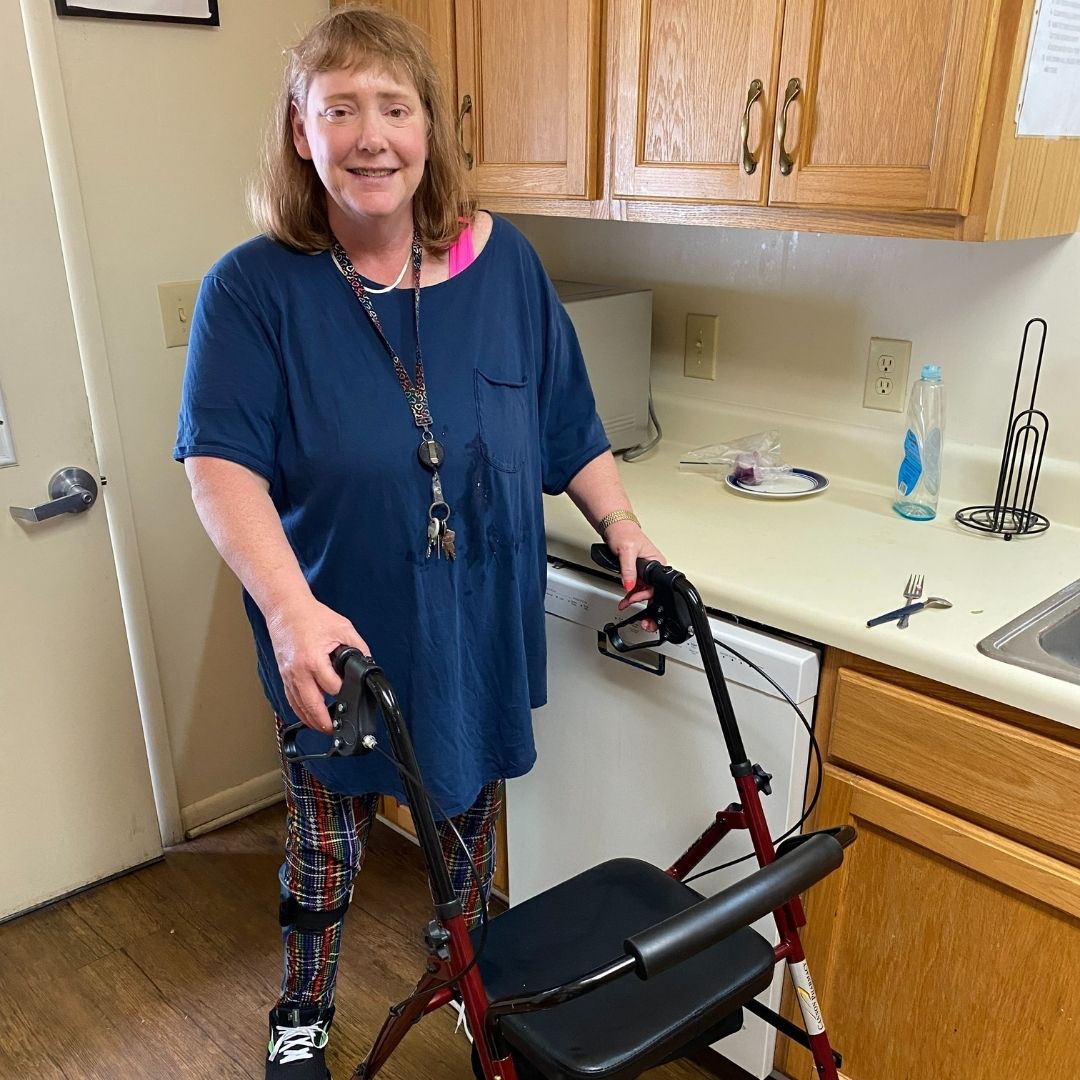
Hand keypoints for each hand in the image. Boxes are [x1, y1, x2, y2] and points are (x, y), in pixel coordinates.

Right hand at [265, 595, 369, 733]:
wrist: (285, 609)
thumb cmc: (311, 616)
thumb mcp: (343, 628)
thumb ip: (358, 647)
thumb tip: (367, 663)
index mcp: (313, 659)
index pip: (332, 687)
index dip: (344, 692)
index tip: (350, 694)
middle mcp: (298, 671)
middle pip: (311, 705)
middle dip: (323, 721)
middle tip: (334, 730)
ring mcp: (288, 674)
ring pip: (298, 705)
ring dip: (310, 719)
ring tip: (323, 728)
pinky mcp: (283, 674)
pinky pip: (290, 698)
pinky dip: (299, 710)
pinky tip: (307, 715)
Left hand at [604, 520, 666, 631]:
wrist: (614, 527)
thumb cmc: (624, 533)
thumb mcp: (626, 551)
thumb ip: (628, 570)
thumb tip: (629, 585)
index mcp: (658, 563)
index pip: (656, 586)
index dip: (645, 595)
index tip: (633, 598)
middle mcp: (653, 569)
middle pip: (653, 593)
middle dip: (645, 605)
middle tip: (642, 618)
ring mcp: (645, 572)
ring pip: (644, 592)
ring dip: (634, 600)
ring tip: (625, 605)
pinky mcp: (636, 573)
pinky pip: (636, 588)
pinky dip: (630, 595)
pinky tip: (624, 600)